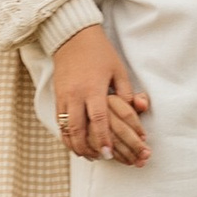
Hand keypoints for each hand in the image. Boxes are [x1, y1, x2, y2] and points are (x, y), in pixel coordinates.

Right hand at [52, 20, 149, 163]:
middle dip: (89, 147)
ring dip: (77, 145)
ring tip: (89, 155)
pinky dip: (67, 136)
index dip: (103, 138)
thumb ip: (127, 92)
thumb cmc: (100, 53)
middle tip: (101, 158)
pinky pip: (59, 122)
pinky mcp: (57, 96)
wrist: (72, 38)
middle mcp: (76, 95)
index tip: (109, 153)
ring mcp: (64, 96)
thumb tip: (138, 110)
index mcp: (93, 88)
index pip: (98, 119)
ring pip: (66, 128)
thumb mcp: (118, 70)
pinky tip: (76, 144)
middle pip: (79, 128)